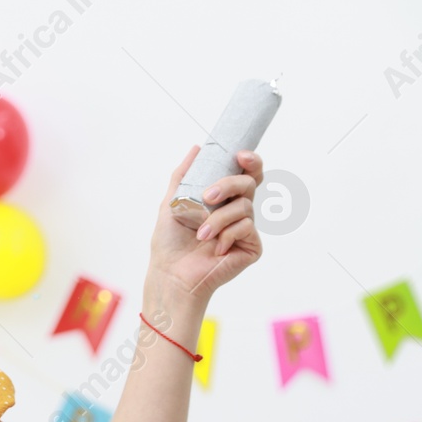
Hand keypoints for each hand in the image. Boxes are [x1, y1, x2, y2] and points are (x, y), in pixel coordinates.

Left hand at [149, 144, 263, 299]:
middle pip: (249, 183)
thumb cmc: (169, 243)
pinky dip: (226, 235)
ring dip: (218, 218)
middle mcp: (237, 211)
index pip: (244, 173)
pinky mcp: (252, 246)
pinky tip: (214, 248)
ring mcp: (246, 229)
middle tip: (209, 196)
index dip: (249, 161)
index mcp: (222, 199)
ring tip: (200, 233)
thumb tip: (197, 147)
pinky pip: (246, 228)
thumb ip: (184, 175)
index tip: (240, 155)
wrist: (171, 274)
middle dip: (230, 184)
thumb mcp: (172, 202)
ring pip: (245, 207)